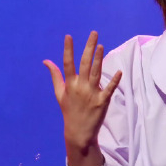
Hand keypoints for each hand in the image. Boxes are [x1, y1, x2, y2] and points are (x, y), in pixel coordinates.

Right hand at [43, 31, 121, 159]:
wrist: (79, 132)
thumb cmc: (69, 110)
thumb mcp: (59, 93)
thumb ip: (55, 76)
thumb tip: (46, 61)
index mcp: (70, 84)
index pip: (67, 63)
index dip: (68, 49)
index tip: (69, 36)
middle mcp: (80, 87)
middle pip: (84, 64)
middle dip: (89, 48)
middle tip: (94, 33)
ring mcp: (91, 94)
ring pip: (96, 73)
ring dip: (99, 59)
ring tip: (101, 45)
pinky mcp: (102, 102)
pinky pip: (109, 90)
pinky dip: (114, 81)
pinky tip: (118, 71)